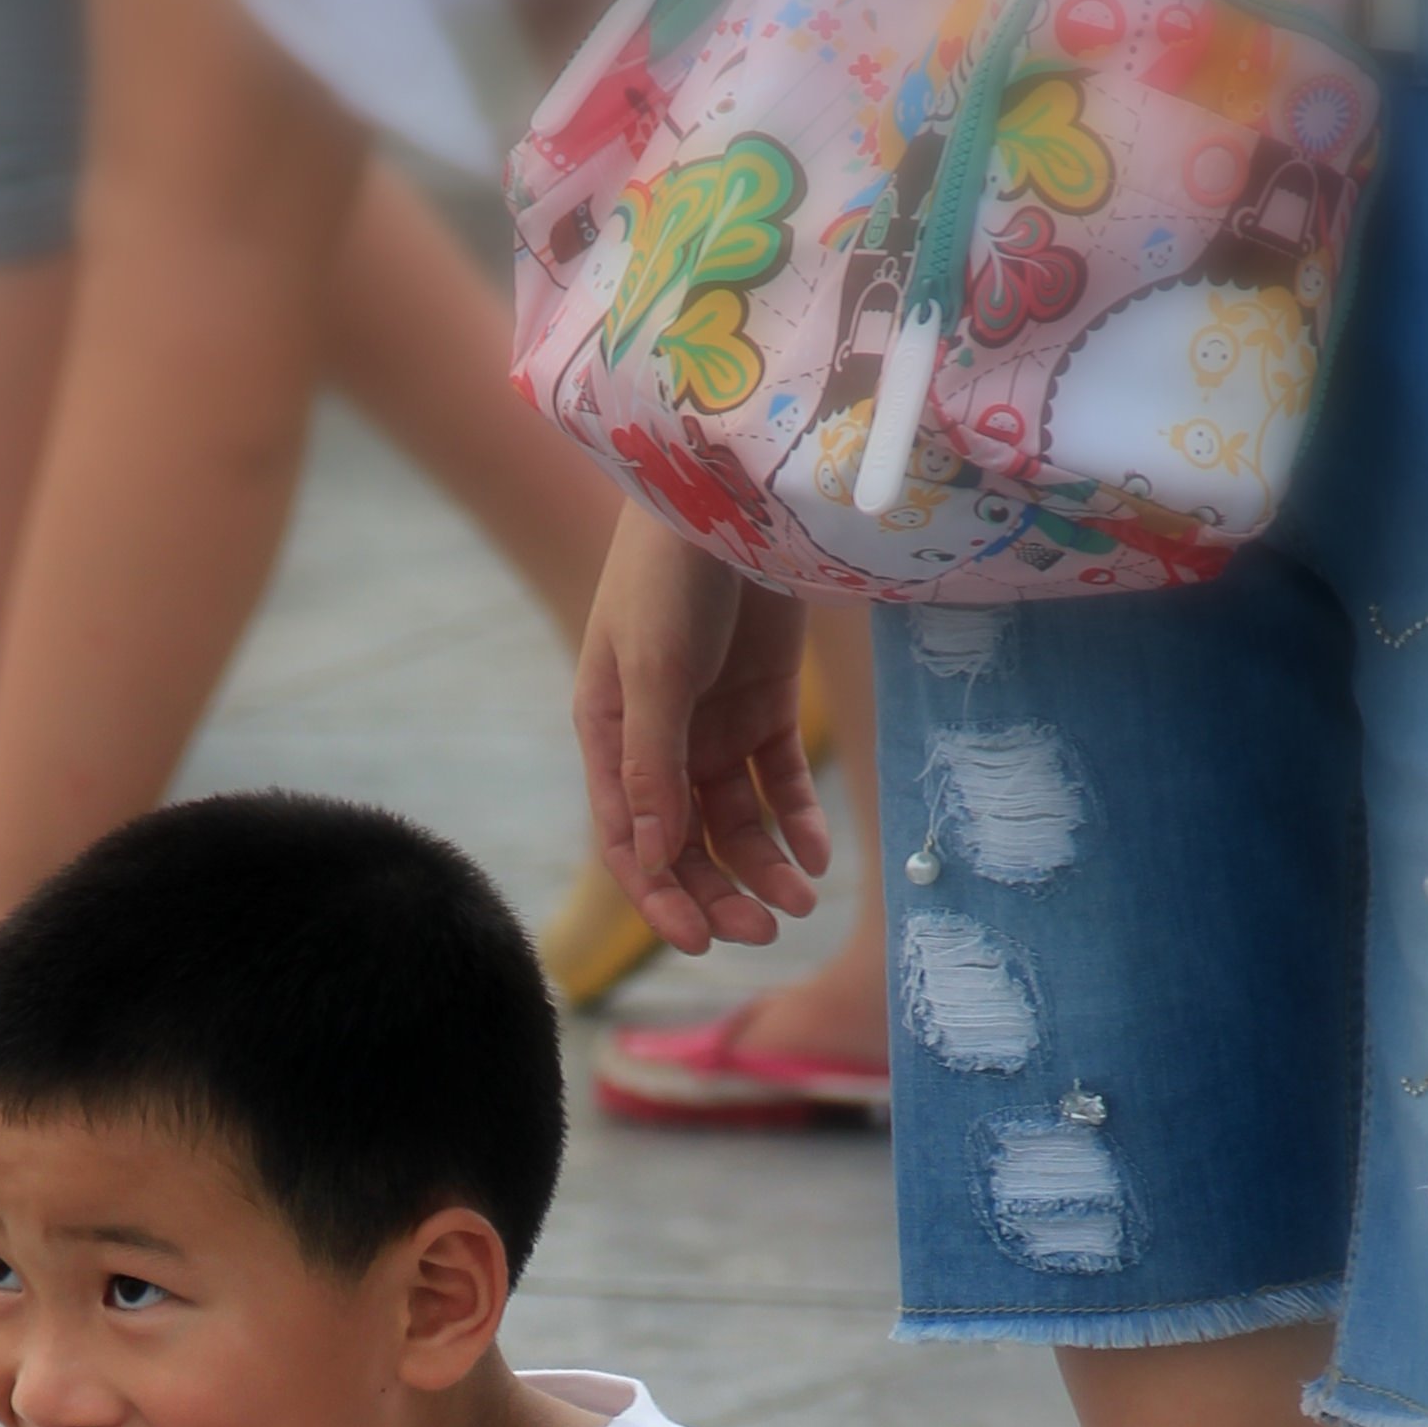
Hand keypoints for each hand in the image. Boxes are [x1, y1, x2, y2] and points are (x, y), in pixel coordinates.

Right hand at [574, 510, 830, 955]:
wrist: (729, 484)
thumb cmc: (669, 570)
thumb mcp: (655, 668)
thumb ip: (654, 763)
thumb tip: (651, 858)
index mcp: (609, 737)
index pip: (629, 841)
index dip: (660, 897)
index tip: (700, 942)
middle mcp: (657, 742)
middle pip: (685, 842)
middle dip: (721, 891)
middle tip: (767, 930)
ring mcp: (711, 725)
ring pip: (736, 821)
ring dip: (765, 865)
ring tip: (802, 899)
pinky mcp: (764, 705)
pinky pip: (780, 781)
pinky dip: (798, 819)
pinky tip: (818, 853)